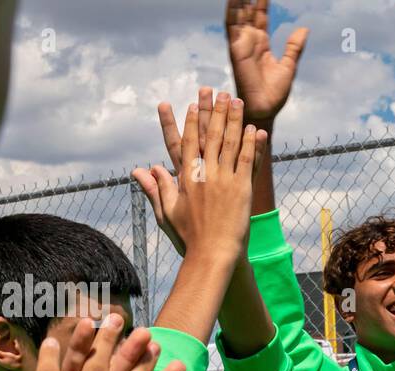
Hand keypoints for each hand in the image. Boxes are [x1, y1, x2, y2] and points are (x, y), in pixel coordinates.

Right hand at [131, 91, 266, 260]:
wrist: (213, 255)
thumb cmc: (189, 238)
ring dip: (234, 120)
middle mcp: (206, 175)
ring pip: (231, 143)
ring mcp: (225, 181)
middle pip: (211, 136)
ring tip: (236, 101)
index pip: (188, 143)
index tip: (192, 104)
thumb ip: (155, 188)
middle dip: (214, 111)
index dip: (191, 121)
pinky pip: (247, 161)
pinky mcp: (243, 190)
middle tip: (217, 91)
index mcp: (187, 178)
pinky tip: (254, 129)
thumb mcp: (166, 212)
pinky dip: (251, 144)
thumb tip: (140, 171)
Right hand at [225, 0, 307, 125]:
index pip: (261, 16)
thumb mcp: (289, 65)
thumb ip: (294, 46)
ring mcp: (242, 43)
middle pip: (248, 11)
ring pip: (238, 14)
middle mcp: (250, 40)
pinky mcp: (236, 49)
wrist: (265, 109)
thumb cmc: (275, 93)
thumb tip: (304, 28)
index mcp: (262, 43)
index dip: (262, 1)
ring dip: (239, 0)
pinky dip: (231, 10)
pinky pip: (231, 26)